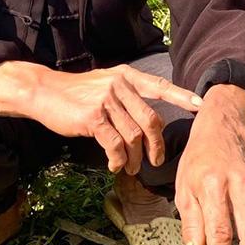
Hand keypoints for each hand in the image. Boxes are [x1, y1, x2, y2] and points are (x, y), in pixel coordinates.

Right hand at [0, 61, 201, 174]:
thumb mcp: (104, 83)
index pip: (160, 86)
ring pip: (134, 136)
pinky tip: (115, 166)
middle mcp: (120, 86)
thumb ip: (126, 96)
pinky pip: (115, 144)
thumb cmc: (75, 93)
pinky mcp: (93, 117)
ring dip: (134, 158)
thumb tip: (148, 123)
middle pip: (151, 120)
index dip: (181, 97)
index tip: (200, 105)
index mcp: (126, 77)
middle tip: (155, 160)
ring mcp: (107, 101)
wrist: (44, 92)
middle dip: (157, 145)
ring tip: (130, 168)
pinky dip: (118, 160)